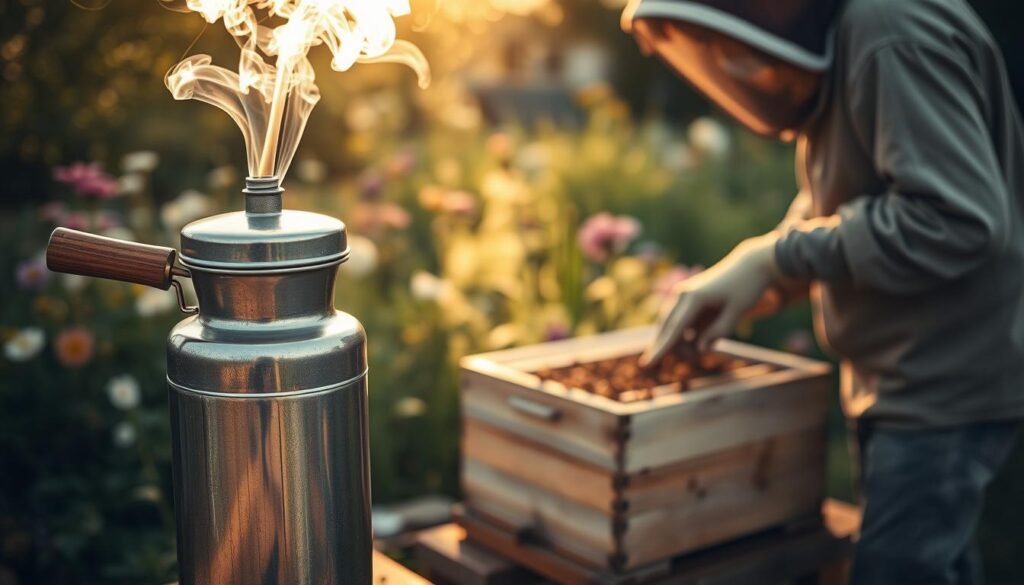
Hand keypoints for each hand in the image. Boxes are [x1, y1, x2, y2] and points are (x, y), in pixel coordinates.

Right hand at [639, 233, 787, 366]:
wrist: (750, 266)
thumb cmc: (745, 288)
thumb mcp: (737, 313)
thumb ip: (718, 333)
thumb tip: (700, 350)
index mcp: (694, 298)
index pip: (674, 328)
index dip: (662, 348)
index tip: (648, 363)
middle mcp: (682, 295)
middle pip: (667, 328)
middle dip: (672, 348)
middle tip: (694, 361)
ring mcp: (682, 294)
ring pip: (670, 325)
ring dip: (679, 341)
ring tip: (699, 353)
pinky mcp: (687, 298)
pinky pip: (679, 321)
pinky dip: (684, 334)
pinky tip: (698, 341)